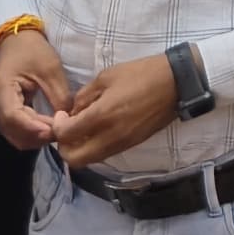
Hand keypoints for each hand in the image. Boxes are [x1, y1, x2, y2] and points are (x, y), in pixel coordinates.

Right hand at [0, 28, 71, 150]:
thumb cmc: (32, 51)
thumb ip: (59, 97)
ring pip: (13, 135)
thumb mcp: (51, 69)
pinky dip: (30, 133)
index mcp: (0, 88)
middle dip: (38, 135)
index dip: (34, 128)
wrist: (16, 41)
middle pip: (13, 131)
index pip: (13, 117)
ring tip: (56, 128)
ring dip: (35, 136)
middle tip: (62, 130)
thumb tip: (66, 122)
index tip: (56, 130)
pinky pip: (13, 131)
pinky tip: (46, 126)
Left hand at [51, 53, 178, 169]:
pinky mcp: (131, 145)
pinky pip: (104, 154)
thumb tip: (73, 111)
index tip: (61, 115)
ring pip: (89, 160)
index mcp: (101, 116)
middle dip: (64, 146)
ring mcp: (122, 144)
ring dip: (79, 149)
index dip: (57, 126)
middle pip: (74, 159)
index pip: (66, 135)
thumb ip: (85, 96)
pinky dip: (94, 147)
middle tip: (67, 129)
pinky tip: (98, 129)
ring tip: (83, 128)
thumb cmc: (140, 74)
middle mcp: (109, 137)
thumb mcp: (106, 77)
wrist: (175, 84)